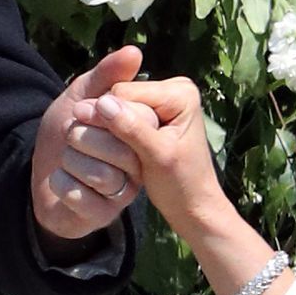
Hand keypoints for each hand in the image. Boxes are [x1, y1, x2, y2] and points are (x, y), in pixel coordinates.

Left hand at [31, 44, 147, 237]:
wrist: (40, 175)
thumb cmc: (66, 134)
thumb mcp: (80, 97)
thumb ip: (105, 76)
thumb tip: (135, 51)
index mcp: (139, 133)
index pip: (136, 118)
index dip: (102, 111)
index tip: (80, 109)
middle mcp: (138, 163)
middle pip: (120, 148)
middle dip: (83, 136)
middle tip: (70, 135)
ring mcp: (123, 192)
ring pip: (103, 175)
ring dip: (71, 161)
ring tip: (65, 159)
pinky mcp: (104, 214)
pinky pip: (85, 198)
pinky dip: (63, 186)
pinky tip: (60, 181)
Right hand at [89, 69, 226, 235]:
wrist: (193, 205)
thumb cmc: (181, 185)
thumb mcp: (157, 157)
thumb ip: (131, 129)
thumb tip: (102, 103)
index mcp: (180, 92)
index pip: (123, 93)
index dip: (108, 117)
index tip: (113, 146)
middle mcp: (173, 88)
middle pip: (120, 97)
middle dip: (112, 125)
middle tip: (121, 153)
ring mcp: (163, 100)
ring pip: (118, 108)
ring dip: (113, 131)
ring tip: (123, 154)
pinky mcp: (155, 114)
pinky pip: (123, 118)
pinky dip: (118, 135)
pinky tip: (123, 151)